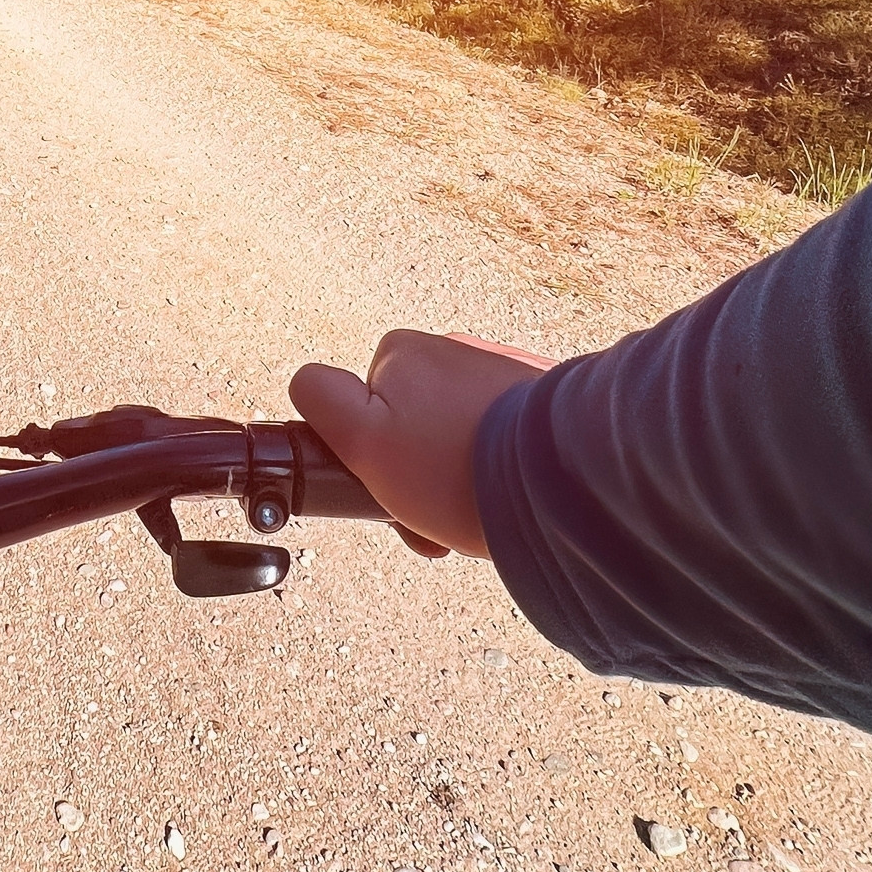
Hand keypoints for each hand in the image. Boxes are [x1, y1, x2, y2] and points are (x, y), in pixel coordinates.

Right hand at [289, 330, 553, 558]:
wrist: (563, 481)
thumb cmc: (453, 470)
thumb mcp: (362, 440)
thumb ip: (323, 401)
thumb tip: (308, 379)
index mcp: (405, 353)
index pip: (363, 403)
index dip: (368, 454)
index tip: (390, 493)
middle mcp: (455, 349)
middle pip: (414, 419)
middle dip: (418, 473)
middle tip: (433, 522)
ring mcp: (505, 370)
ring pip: (460, 431)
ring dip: (460, 474)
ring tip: (479, 514)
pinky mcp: (548, 397)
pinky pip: (507, 436)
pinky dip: (503, 467)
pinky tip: (512, 497)